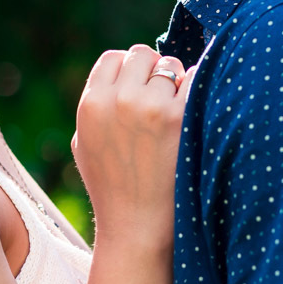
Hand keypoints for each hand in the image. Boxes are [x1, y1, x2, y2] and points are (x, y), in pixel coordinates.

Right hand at [72, 44, 195, 247]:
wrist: (137, 228)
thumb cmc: (112, 188)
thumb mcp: (84, 143)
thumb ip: (95, 105)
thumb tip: (118, 76)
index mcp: (90, 104)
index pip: (113, 58)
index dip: (128, 70)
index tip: (139, 89)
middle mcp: (117, 100)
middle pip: (142, 55)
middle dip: (153, 71)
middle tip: (161, 98)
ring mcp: (149, 106)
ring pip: (170, 64)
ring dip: (177, 81)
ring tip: (176, 112)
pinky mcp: (180, 117)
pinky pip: (195, 79)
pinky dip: (197, 90)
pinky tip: (195, 112)